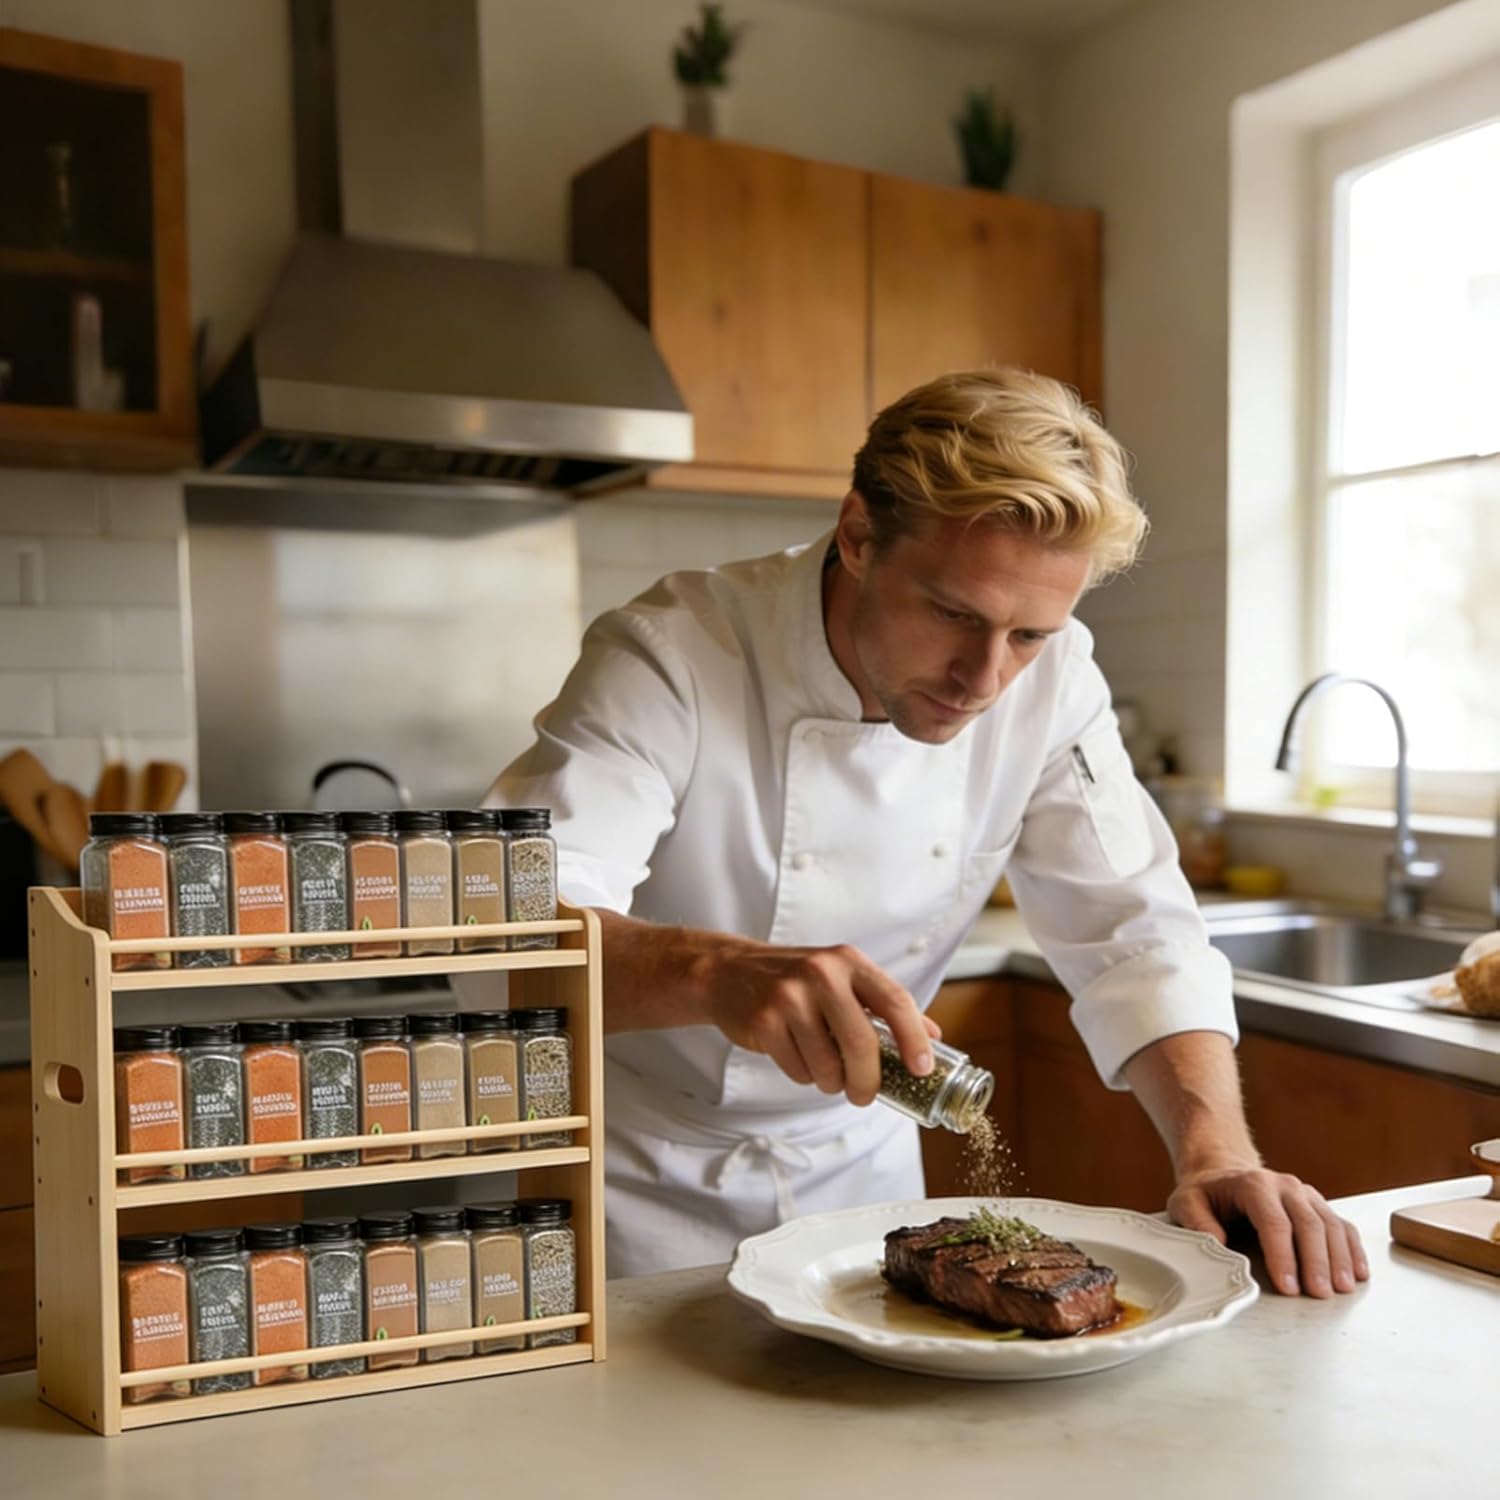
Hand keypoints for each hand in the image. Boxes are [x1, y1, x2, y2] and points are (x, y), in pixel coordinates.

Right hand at [704, 940, 939, 1104]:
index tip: (922, 1068)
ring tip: (825, 1071)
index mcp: (848, 962)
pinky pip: (799, 1069)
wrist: (729, 972)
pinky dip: (805, 1076)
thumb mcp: (842, 977)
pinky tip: (799, 1058)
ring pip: (828, 1064)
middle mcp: (821, 973)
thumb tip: (932, 1036)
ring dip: (831, 1082)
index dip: (913, 1039)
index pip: (894, 1000)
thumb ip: (884, 1004)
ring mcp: (790, 996)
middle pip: (862, 1042)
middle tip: (865, 1095)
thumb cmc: (795, 979)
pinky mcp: (764, 1021)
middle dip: (868, 1081)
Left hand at [1168, 1163, 1369, 1297]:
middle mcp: (1285, 1186)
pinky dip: (1352, 1248)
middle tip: (1319, 1294)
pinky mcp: (1317, 1205)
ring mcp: (1305, 1194)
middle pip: (1309, 1224)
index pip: (1274, 1222)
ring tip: (1341, 1289)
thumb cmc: (1206, 1192)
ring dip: (1339, 1258)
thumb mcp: (1186, 1201)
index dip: (1283, 1257)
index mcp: (1253, 1184)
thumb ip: (1196, 1220)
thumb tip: (1219, 1244)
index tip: (1288, 1287)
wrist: (1222, 1171)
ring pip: (1330, 1225)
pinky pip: (1341, 1225)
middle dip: (1316, 1262)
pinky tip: (1358, 1273)